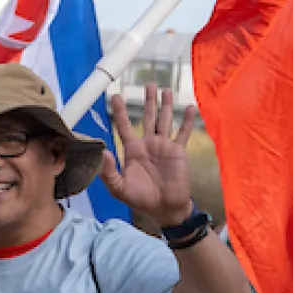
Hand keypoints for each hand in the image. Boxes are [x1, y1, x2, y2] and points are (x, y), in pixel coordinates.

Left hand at [100, 87, 197, 231]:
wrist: (165, 208)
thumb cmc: (141, 199)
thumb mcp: (120, 188)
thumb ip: (109, 171)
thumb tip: (101, 152)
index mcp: (132, 150)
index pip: (124, 126)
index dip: (120, 112)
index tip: (115, 96)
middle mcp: (148, 144)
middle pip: (147, 117)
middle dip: (148, 101)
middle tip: (148, 84)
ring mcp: (164, 146)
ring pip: (164, 120)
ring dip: (166, 105)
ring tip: (165, 90)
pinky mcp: (178, 151)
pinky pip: (183, 133)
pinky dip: (187, 121)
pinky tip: (190, 108)